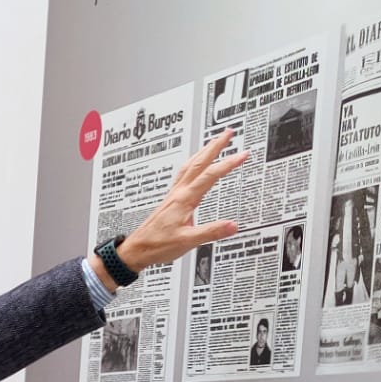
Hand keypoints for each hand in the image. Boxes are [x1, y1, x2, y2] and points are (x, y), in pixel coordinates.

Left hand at [108, 129, 248, 277]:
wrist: (138, 248)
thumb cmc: (158, 245)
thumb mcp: (187, 241)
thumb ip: (211, 232)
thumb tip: (232, 225)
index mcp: (185, 199)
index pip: (210, 175)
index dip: (228, 164)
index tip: (243, 154)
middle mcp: (179, 192)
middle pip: (199, 162)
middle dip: (215, 145)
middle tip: (228, 133)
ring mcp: (174, 194)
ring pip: (190, 165)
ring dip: (204, 151)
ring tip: (215, 141)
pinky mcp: (171, 199)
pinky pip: (184, 174)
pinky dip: (193, 163)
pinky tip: (195, 164)